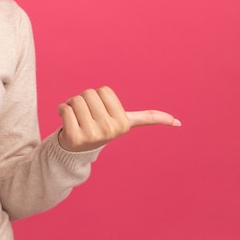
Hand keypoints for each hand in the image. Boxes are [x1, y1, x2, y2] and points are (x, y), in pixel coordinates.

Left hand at [57, 86, 180, 151]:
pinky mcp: (74, 136)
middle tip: (86, 117)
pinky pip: (64, 109)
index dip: (98, 98)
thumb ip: (149, 118)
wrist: (78, 150)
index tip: (101, 112)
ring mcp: (92, 135)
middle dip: (84, 101)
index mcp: (122, 123)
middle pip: (89, 93)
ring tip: (77, 119)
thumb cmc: (101, 128)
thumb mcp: (126, 123)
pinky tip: (66, 122)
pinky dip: (62, 110)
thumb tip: (177, 121)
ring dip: (71, 105)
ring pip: (76, 100)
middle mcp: (109, 130)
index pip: (103, 90)